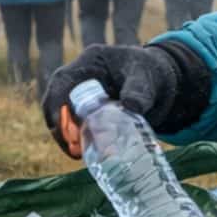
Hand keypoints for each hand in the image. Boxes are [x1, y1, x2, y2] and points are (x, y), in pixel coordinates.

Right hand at [41, 42, 210, 156]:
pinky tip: (87, 154)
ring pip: (63, 117)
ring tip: (78, 155)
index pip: (62, 81)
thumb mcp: (146, 78)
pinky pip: (76, 127)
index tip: (68, 129)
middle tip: (74, 148)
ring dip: (67, 137)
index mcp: (90, 61)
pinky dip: (79, 140)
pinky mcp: (87, 112)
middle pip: (56, 101)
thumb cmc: (151, 73)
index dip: (57, 105)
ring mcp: (82, 95)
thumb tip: (132, 106)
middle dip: (60, 126)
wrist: (160, 84)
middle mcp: (80, 77)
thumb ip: (140, 90)